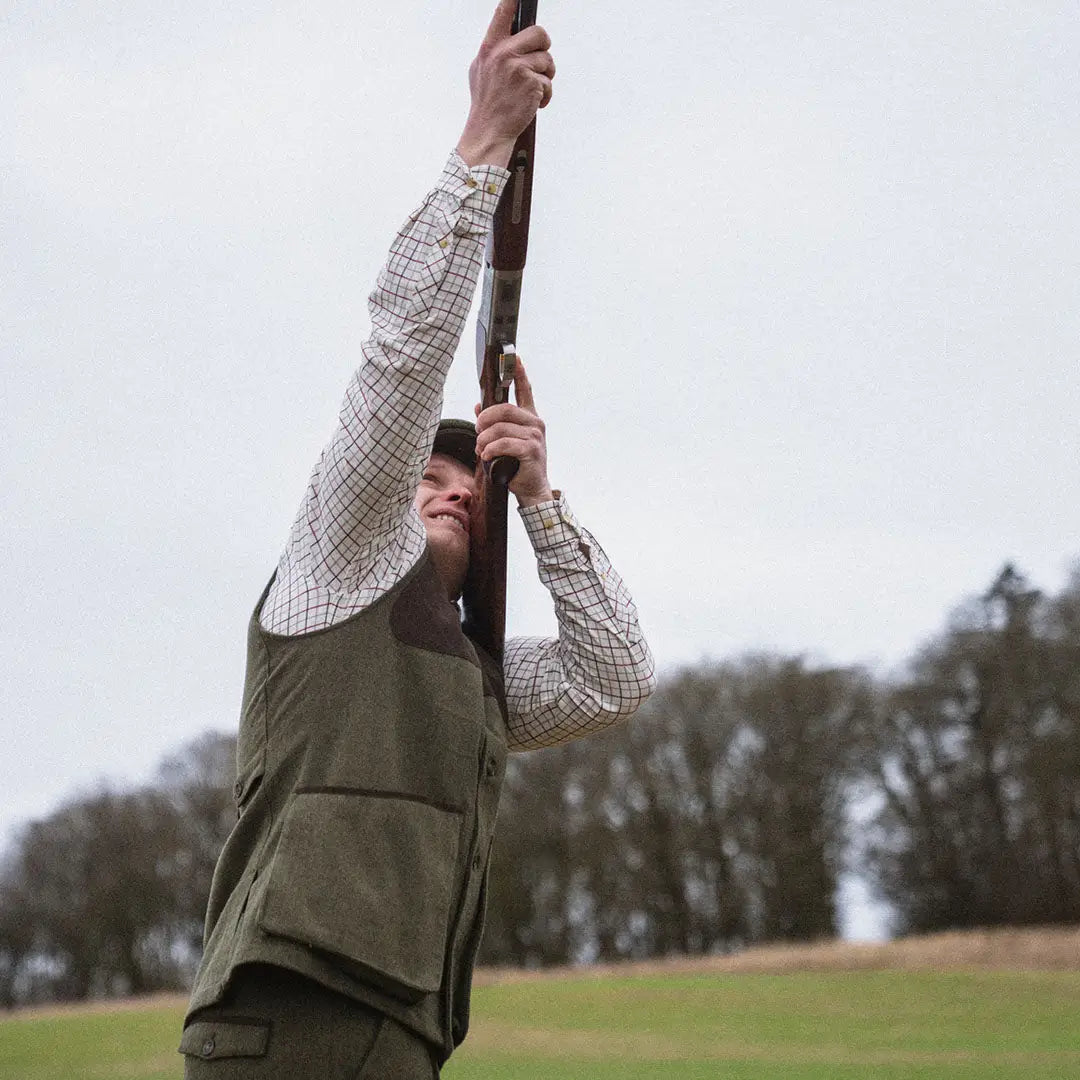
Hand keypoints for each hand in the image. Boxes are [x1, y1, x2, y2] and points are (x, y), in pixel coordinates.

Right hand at [457, 0, 555, 167]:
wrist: (488, 132)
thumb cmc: (486, 105)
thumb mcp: (480, 72)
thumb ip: (494, 52)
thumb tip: (509, 38)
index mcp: (489, 48)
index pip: (502, 14)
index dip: (512, 1)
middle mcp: (503, 53)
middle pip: (539, 34)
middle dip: (544, 48)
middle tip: (540, 63)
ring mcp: (518, 68)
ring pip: (547, 61)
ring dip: (545, 77)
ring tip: (531, 91)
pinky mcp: (532, 83)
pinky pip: (549, 82)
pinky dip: (545, 96)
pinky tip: (533, 104)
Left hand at [475, 359, 553, 506]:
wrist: (532, 488)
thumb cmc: (518, 464)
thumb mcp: (505, 441)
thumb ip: (495, 423)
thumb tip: (477, 406)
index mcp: (530, 417)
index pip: (525, 390)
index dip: (520, 373)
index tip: (515, 358)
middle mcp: (535, 423)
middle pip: (504, 409)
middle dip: (484, 420)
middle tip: (477, 431)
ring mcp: (535, 436)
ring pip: (500, 428)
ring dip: (484, 440)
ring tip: (481, 450)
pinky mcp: (531, 450)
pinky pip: (503, 443)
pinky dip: (490, 450)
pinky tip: (487, 456)